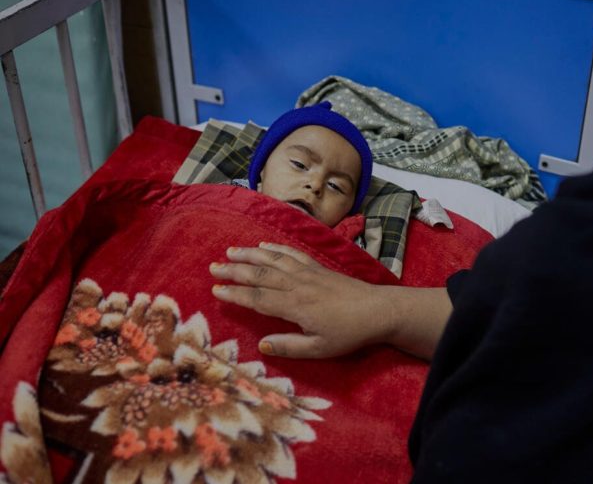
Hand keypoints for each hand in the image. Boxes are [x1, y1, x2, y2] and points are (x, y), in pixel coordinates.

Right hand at [210, 243, 394, 357]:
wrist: (378, 310)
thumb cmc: (349, 333)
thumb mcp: (320, 349)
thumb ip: (290, 347)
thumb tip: (262, 345)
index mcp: (295, 306)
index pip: (258, 297)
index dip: (235, 294)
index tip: (216, 290)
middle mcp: (297, 284)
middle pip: (260, 274)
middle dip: (235, 270)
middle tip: (213, 267)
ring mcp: (308, 272)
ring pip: (273, 259)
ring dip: (250, 254)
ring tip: (230, 251)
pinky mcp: (318, 267)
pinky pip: (292, 253)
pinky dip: (275, 247)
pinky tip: (263, 244)